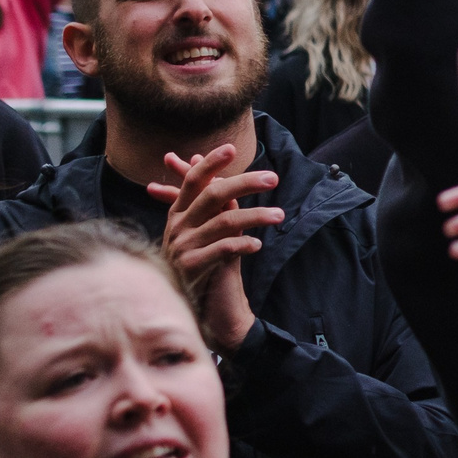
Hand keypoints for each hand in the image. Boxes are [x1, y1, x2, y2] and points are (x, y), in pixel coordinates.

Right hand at [147, 144, 284, 352]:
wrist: (200, 308)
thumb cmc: (207, 265)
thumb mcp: (209, 233)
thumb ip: (216, 207)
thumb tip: (224, 175)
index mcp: (179, 215)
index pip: (193, 181)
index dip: (210, 163)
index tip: (231, 148)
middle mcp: (178, 228)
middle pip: (213, 194)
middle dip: (245, 182)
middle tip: (273, 178)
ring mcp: (183, 248)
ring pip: (225, 221)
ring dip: (256, 216)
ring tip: (279, 215)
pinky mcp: (192, 268)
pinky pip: (223, 249)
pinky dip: (244, 244)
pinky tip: (257, 245)